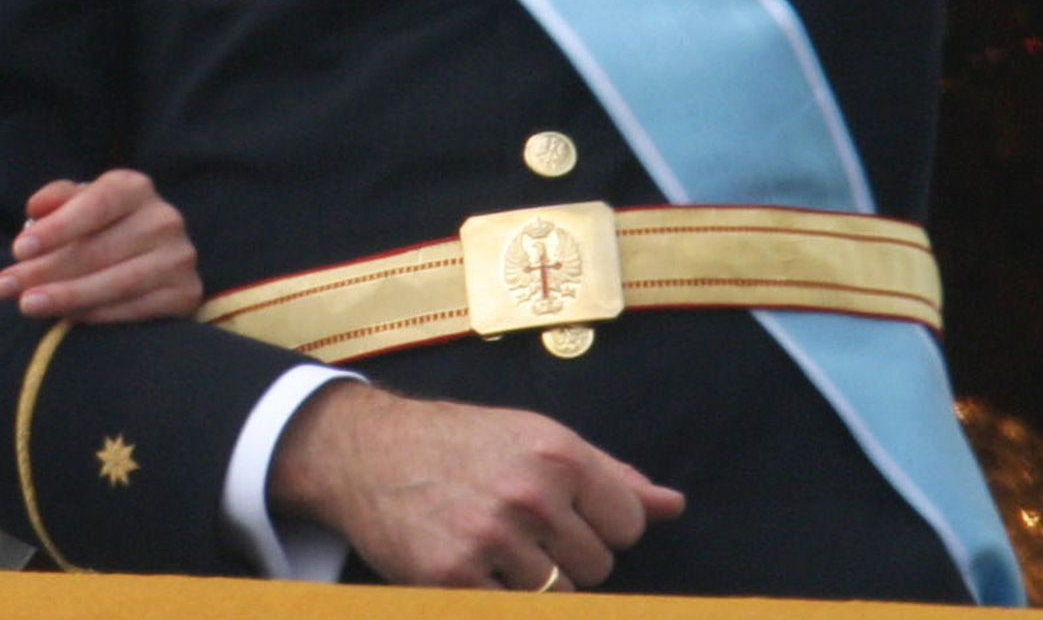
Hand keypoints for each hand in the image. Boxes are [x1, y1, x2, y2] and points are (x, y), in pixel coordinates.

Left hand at [0, 169, 199, 322]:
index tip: (18, 250)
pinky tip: (66, 319)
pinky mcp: (185, 294)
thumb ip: (58, 200)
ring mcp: (179, 258)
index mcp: (136, 187)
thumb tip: (35, 209)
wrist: (153, 260)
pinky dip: (97, 316)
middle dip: (47, 269)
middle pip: (100, 248)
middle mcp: (164, 219)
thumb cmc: (103, 227)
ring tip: (28, 305)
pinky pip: (135, 309)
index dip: (57, 228)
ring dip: (67, 296)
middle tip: (5, 287)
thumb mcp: (81, 204)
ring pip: (117, 282)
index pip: (96, 204)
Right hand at [269, 384, 684, 591]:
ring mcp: (492, 539)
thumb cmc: (463, 444)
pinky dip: (498, 597)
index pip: (627, 526)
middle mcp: (530, 495)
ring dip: (532, 582)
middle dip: (565, 556)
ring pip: (559, 596)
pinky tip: (474, 568)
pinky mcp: (454, 578)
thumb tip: (673, 506)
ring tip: (494, 544)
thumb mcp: (539, 440)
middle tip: (517, 526)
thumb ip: (611, 477)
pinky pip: (512, 610)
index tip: (562, 513)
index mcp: (558, 455)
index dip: (598, 526)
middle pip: (597, 568)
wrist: (369, 452)